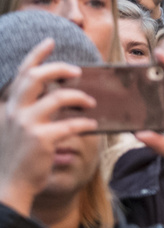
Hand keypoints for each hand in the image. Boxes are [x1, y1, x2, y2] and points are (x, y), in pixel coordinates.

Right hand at [0, 40, 96, 215]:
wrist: (7, 187)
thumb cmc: (15, 159)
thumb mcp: (11, 130)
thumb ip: (24, 111)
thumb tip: (55, 95)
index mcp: (7, 107)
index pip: (22, 74)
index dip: (36, 55)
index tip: (50, 41)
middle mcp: (13, 112)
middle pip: (36, 77)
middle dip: (59, 68)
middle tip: (77, 71)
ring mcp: (26, 125)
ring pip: (58, 98)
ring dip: (79, 97)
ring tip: (90, 102)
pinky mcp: (42, 139)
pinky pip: (70, 124)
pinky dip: (84, 122)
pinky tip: (92, 124)